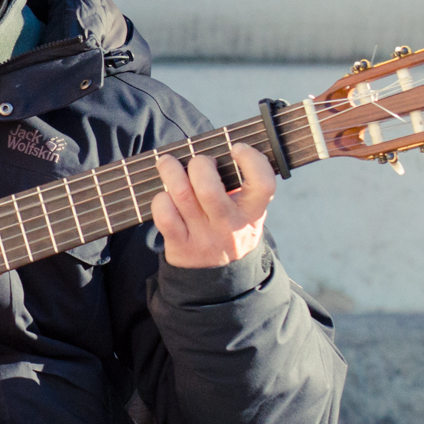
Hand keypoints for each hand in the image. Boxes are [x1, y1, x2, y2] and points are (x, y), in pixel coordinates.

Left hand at [151, 143, 274, 268]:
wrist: (220, 276)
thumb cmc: (230, 228)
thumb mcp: (247, 211)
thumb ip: (241, 186)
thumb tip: (218, 146)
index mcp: (253, 213)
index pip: (263, 185)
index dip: (251, 161)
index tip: (237, 148)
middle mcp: (229, 226)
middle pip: (209, 189)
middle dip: (198, 164)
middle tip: (196, 161)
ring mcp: (204, 238)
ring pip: (182, 196)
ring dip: (170, 172)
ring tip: (167, 163)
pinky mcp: (181, 247)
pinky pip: (165, 217)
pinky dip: (160, 200)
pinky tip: (163, 195)